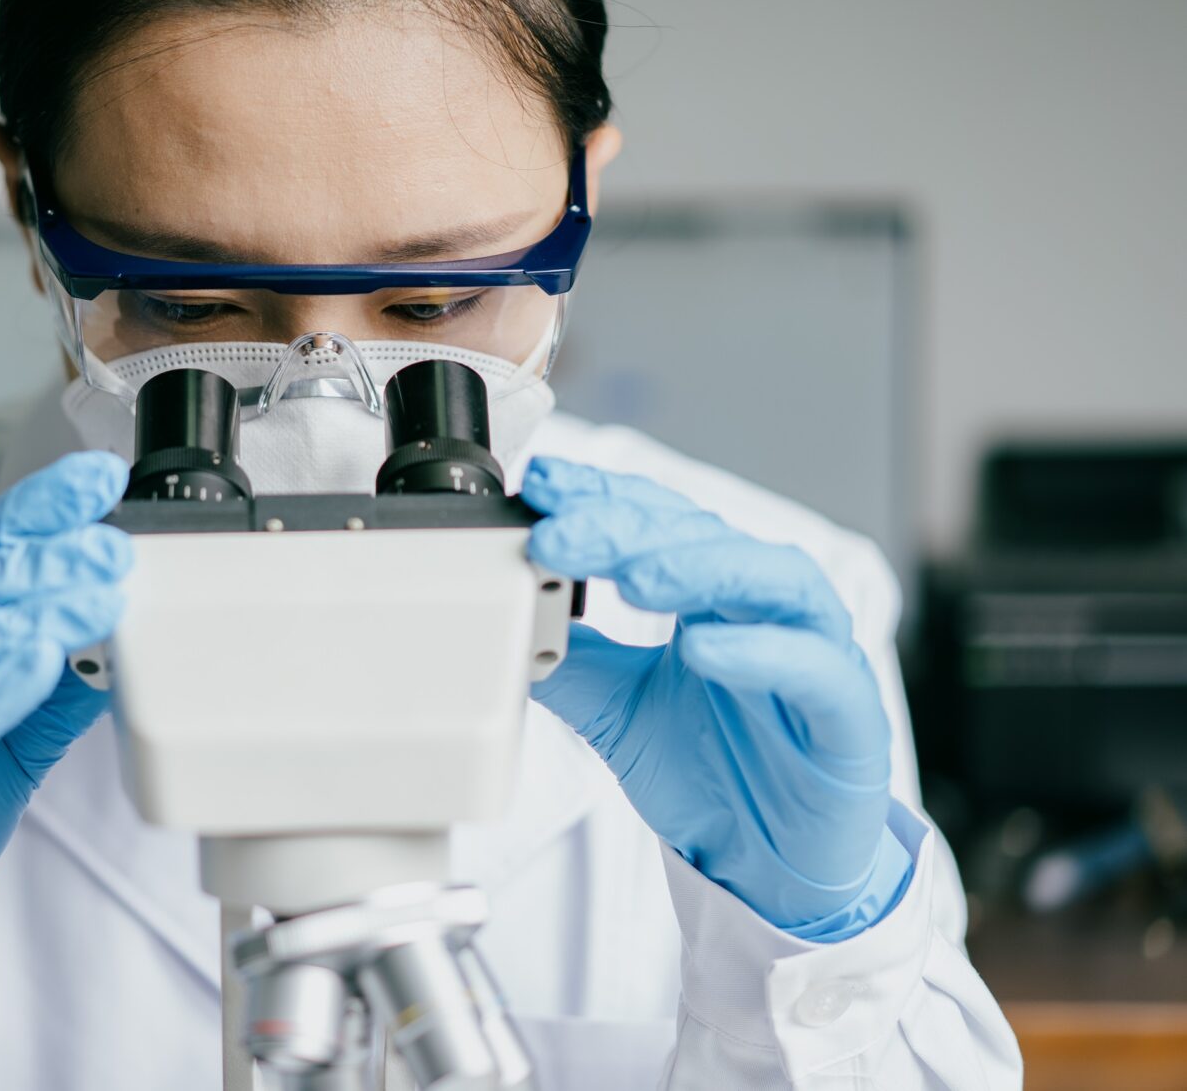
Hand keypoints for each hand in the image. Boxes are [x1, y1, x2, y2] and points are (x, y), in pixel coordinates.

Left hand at [520, 457, 912, 940]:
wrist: (774, 868)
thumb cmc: (715, 776)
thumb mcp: (618, 714)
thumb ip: (571, 664)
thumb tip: (505, 624)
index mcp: (714, 596)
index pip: (660, 524)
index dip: (604, 499)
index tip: (544, 487)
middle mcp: (767, 609)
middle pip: (704, 540)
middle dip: (627, 529)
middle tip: (560, 532)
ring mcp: (815, 653)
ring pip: (771, 579)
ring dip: (698, 567)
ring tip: (631, 575)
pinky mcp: (850, 715)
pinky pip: (815, 668)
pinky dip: (760, 651)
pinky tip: (703, 648)